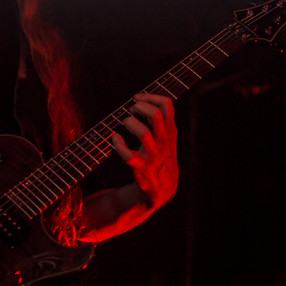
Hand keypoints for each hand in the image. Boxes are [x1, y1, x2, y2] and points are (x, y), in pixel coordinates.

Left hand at [113, 93, 178, 209]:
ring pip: (144, 133)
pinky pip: (128, 155)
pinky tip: (115, 139)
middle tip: (131, 109)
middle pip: (155, 115)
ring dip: (130, 122)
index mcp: (170, 131)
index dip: (151, 96)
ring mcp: (153, 155)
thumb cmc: (161, 157)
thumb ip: (159, 120)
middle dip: (140, 106)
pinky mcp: (142, 168)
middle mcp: (163, 141)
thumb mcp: (167, 137)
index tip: (137, 97)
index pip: (167, 105)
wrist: (164, 189)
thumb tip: (143, 100)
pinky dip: (118, 145)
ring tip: (125, 121)